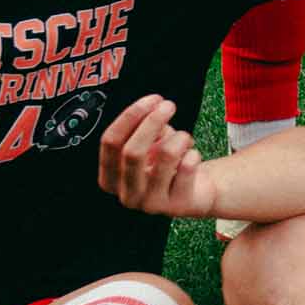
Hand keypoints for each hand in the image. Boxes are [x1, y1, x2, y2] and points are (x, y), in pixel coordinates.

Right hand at [95, 96, 217, 216]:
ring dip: (179, 137)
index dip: (130, 116)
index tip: (151, 99)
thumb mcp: (150, 143)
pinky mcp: (176, 206)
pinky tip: (192, 157)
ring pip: (164, 155)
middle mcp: (126, 194)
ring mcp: (150, 204)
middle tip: (169, 105)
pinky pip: (188, 165)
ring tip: (184, 138)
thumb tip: (153, 107)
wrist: (195, 190)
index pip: (110, 143)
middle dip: (152, 121)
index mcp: (110, 178)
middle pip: (132, 151)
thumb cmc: (166, 162)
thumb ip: (145, 127)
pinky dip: (194, 153)